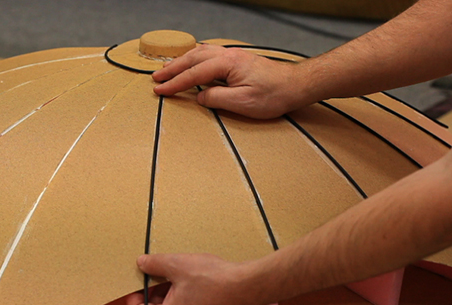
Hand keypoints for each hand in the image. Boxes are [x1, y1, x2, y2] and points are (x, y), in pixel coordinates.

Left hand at [126, 253, 256, 304]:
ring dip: (167, 291)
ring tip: (173, 270)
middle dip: (151, 291)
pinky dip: (181, 294)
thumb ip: (155, 264)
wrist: (246, 286)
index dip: (132, 295)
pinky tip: (189, 277)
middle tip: (154, 270)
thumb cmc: (212, 278)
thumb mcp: (177, 265)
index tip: (136, 280)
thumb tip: (141, 263)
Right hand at [152, 44, 312, 118]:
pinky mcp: (238, 60)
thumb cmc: (273, 95)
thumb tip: (200, 96)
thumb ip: (216, 98)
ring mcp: (233, 56)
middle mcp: (228, 55)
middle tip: (156, 78)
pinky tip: (192, 63)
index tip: (159, 90)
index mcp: (227, 64)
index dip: (175, 84)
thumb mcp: (242, 102)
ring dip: (182, 62)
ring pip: (200, 54)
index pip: (194, 74)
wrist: (295, 85)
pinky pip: (210, 55)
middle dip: (173, 69)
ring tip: (167, 70)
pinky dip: (195, 59)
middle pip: (193, 59)